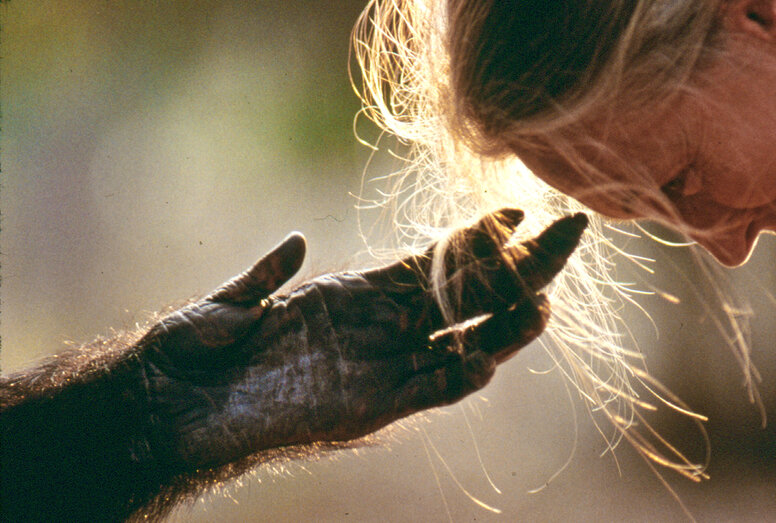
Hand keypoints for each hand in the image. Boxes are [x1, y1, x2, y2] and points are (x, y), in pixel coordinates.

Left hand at [139, 210, 586, 468]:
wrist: (170, 410)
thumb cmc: (196, 353)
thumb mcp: (235, 305)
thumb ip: (270, 276)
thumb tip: (298, 242)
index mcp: (357, 297)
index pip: (433, 264)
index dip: (477, 240)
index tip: (518, 214)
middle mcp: (380, 330)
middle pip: (465, 296)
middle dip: (518, 267)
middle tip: (569, 234)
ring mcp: (378, 368)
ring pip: (460, 343)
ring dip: (503, 326)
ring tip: (546, 301)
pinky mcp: (368, 407)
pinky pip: (427, 391)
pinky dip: (458, 376)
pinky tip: (489, 358)